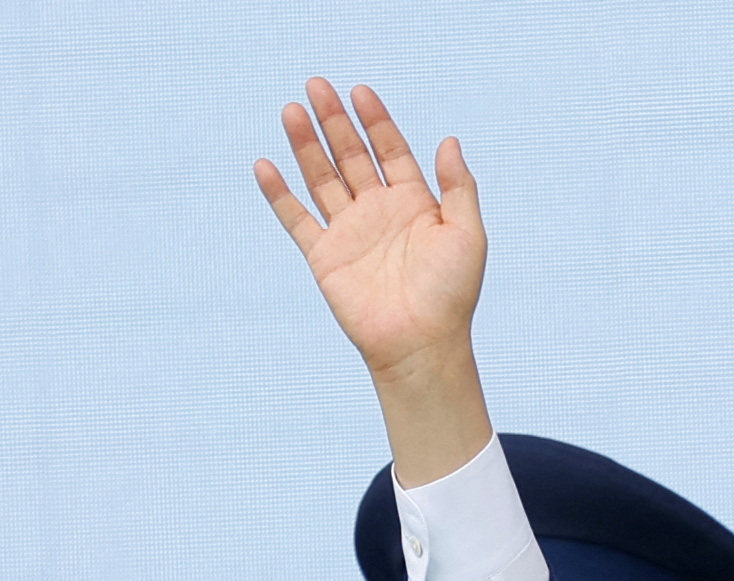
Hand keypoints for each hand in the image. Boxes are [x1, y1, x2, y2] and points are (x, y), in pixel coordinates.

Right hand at [255, 82, 485, 392]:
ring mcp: (348, 232)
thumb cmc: (451, 294)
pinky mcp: (324, 257)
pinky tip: (265, 165)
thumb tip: (448, 140)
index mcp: (412, 201)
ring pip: (322, 178)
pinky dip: (279, 194)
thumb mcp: (467, 233)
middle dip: (334, 120)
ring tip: (291, 110)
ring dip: (306, 145)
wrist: (420, 343)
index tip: (359, 91)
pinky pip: (296, 219)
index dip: (375, 119)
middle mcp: (377, 211)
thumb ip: (458, 185)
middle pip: (350, 155)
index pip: (389, 148)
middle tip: (316, 85)